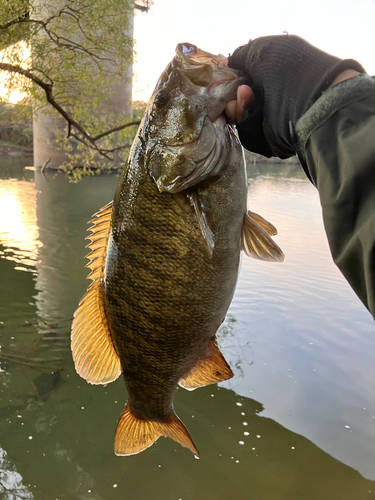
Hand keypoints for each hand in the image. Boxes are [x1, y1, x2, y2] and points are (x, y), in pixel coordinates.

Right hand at [225, 35, 365, 157]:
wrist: (312, 101)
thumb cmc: (291, 70)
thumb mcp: (262, 51)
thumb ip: (241, 56)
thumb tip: (225, 64)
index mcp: (273, 76)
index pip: (243, 80)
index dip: (231, 80)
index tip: (224, 77)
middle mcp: (273, 98)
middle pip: (237, 102)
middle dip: (233, 96)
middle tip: (239, 89)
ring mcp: (273, 120)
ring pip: (241, 119)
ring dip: (239, 107)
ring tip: (247, 94)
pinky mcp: (272, 140)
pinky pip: (249, 134)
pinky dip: (247, 122)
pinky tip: (251, 108)